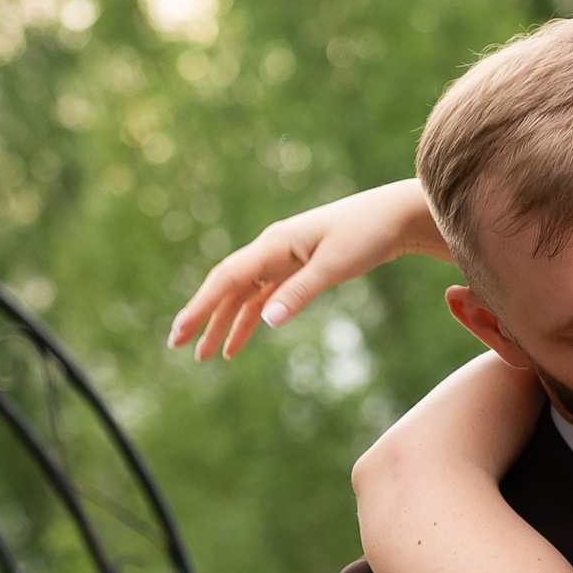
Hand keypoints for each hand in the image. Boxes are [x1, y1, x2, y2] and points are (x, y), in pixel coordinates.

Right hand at [167, 179, 447, 359]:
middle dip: (201, 316)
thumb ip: (301, 293)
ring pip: (242, 296)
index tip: (179, 332)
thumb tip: (268, 322)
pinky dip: (248, 320)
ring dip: (222, 324)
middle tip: (177, 346)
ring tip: (204, 356)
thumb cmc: (367, 235)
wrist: (395, 217)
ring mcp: (282, 260)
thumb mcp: (335, 266)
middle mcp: (271, 250)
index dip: (200, 307)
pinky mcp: (296, 269)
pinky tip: (236, 344)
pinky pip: (262, 298)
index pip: (227, 279)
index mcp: (274, 245)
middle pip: (226, 287)